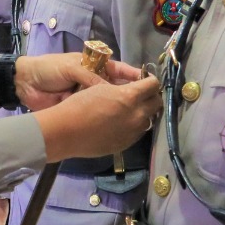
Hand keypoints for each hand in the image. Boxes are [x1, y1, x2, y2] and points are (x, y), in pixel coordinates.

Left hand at [14, 52, 145, 110]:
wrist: (25, 84)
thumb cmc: (49, 69)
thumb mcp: (71, 68)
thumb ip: (90, 77)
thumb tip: (110, 90)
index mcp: (96, 66)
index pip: (121, 71)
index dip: (135, 77)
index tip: (150, 85)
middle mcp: (96, 82)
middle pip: (119, 89)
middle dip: (131, 96)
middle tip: (148, 105)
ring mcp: (89, 97)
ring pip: (110, 103)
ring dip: (120, 109)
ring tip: (136, 117)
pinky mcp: (81, 110)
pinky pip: (97, 114)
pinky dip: (106, 118)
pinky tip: (118, 125)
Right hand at [34, 76, 161, 161]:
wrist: (67, 132)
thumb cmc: (80, 104)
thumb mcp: (102, 88)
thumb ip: (123, 89)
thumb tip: (135, 90)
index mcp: (130, 97)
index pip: (154, 85)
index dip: (150, 80)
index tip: (145, 80)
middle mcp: (137, 115)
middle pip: (157, 103)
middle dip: (152, 96)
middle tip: (141, 95)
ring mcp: (133, 132)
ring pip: (149, 119)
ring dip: (144, 113)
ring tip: (130, 110)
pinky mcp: (126, 144)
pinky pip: (137, 133)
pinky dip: (134, 126)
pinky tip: (121, 124)